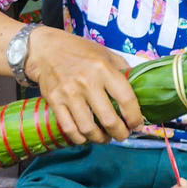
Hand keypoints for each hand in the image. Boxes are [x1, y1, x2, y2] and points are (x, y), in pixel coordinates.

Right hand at [25, 26, 142, 143]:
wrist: (46, 48)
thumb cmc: (79, 51)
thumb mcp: (106, 53)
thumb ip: (122, 70)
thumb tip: (139, 89)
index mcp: (103, 69)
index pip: (126, 99)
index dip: (135, 117)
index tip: (137, 125)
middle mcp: (87, 82)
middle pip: (109, 120)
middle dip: (120, 134)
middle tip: (123, 135)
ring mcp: (69, 93)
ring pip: (88, 129)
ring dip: (100, 139)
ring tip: (105, 138)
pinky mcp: (54, 101)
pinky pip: (69, 128)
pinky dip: (80, 138)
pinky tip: (86, 137)